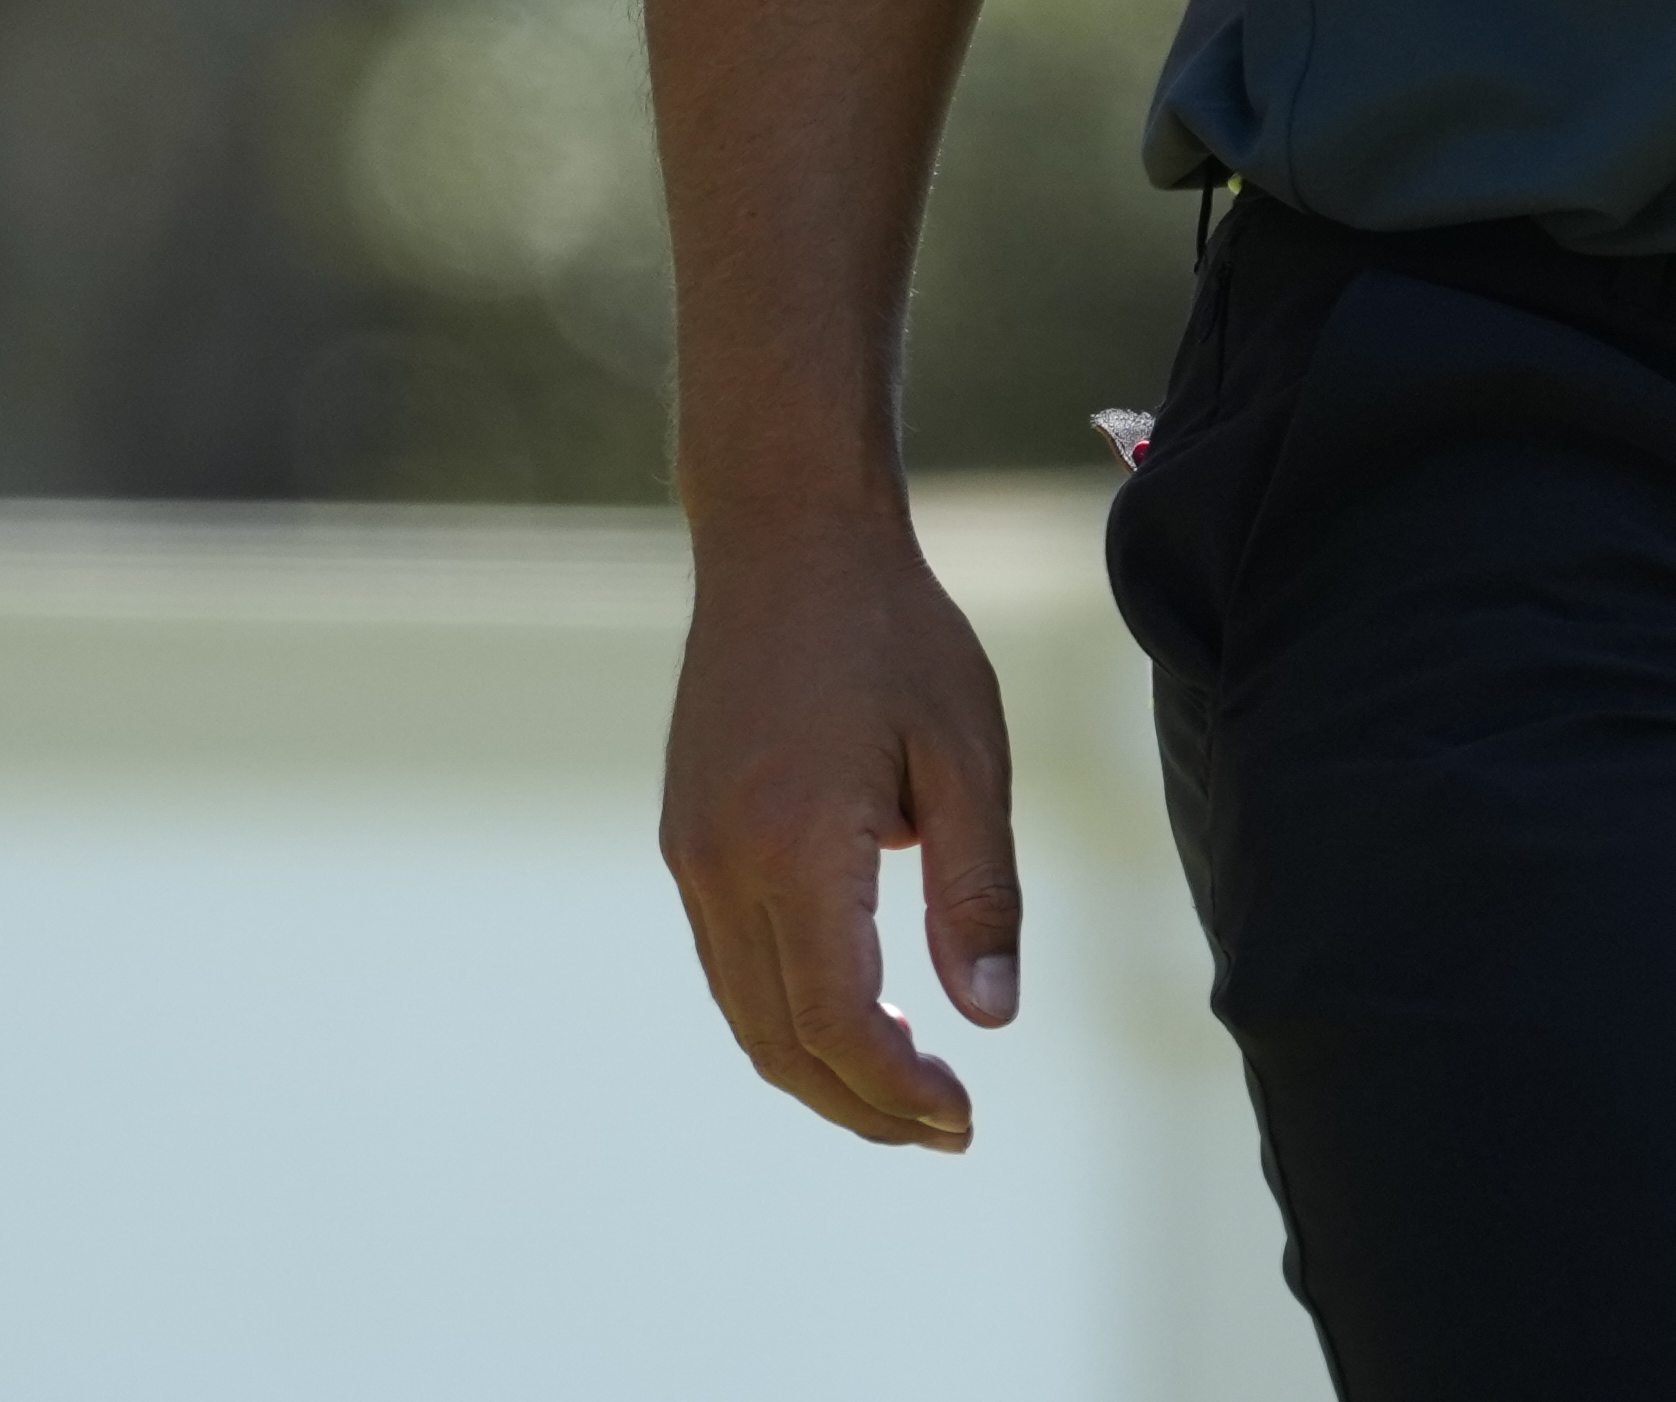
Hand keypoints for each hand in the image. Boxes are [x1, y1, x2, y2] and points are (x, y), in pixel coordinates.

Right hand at [658, 503, 1023, 1146]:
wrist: (786, 544)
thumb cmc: (895, 637)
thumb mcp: (968, 754)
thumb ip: (979, 892)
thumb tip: (990, 1018)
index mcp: (798, 843)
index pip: (837, 1017)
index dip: (898, 1088)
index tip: (964, 1116)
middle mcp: (724, 863)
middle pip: (781, 1040)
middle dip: (861, 1106)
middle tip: (945, 1132)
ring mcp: (691, 855)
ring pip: (745, 1014)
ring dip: (819, 1074)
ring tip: (904, 1100)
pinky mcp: (685, 841)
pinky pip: (728, 964)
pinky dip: (783, 1018)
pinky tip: (847, 1024)